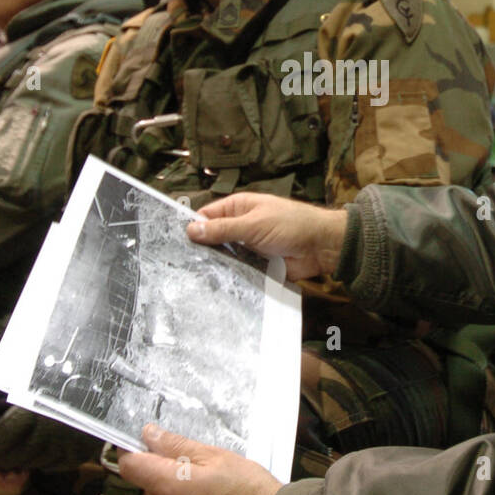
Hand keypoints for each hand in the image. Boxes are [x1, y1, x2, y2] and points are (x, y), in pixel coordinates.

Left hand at [115, 424, 281, 494]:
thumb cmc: (246, 487)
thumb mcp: (214, 455)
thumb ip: (176, 445)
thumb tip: (149, 433)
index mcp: (169, 484)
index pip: (129, 466)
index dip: (131, 450)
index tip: (140, 441)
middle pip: (144, 481)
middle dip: (159, 467)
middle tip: (189, 459)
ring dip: (171, 484)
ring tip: (201, 479)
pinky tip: (203, 494)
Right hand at [187, 193, 347, 281]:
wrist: (321, 247)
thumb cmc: (291, 225)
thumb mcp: (253, 224)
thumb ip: (222, 229)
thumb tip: (190, 229)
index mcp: (238, 208)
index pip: (207, 216)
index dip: (191, 227)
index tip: (173, 242)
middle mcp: (240, 227)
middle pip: (213, 238)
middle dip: (200, 249)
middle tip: (179, 265)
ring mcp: (248, 247)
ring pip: (224, 257)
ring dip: (214, 265)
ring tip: (191, 278)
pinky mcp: (256, 266)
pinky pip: (237, 272)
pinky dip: (229, 277)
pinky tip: (213, 287)